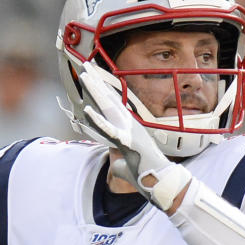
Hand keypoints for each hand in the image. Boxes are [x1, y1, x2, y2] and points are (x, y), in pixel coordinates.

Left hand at [77, 61, 190, 209]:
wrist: (159, 180)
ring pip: (107, 107)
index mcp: (126, 126)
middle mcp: (127, 124)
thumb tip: (115, 167)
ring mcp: (127, 130)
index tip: (92, 75)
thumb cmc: (143, 173)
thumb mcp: (125, 166)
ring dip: (95, 91)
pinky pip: (109, 130)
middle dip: (96, 81)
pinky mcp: (127, 142)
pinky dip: (98, 121)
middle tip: (85, 65)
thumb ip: (118, 163)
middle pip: (108, 99)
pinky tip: (88, 110)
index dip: (100, 89)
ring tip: (85, 76)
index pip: (110, 104)